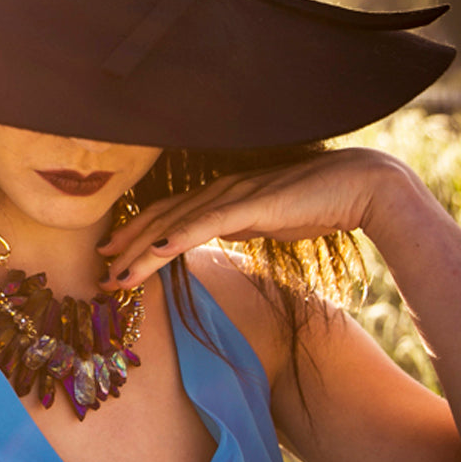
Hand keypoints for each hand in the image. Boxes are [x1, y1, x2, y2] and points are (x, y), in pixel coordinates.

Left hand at [98, 148, 401, 289]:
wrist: (360, 187)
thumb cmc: (316, 205)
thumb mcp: (264, 222)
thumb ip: (237, 226)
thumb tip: (219, 234)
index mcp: (219, 195)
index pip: (167, 216)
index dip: (136, 234)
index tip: (112, 256)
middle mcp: (218, 190)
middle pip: (160, 219)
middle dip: (127, 246)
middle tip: (100, 271)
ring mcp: (233, 194)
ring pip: (175, 224)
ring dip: (142, 251)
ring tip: (117, 274)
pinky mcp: (252, 205)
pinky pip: (207, 223)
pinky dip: (179, 237)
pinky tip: (157, 253)